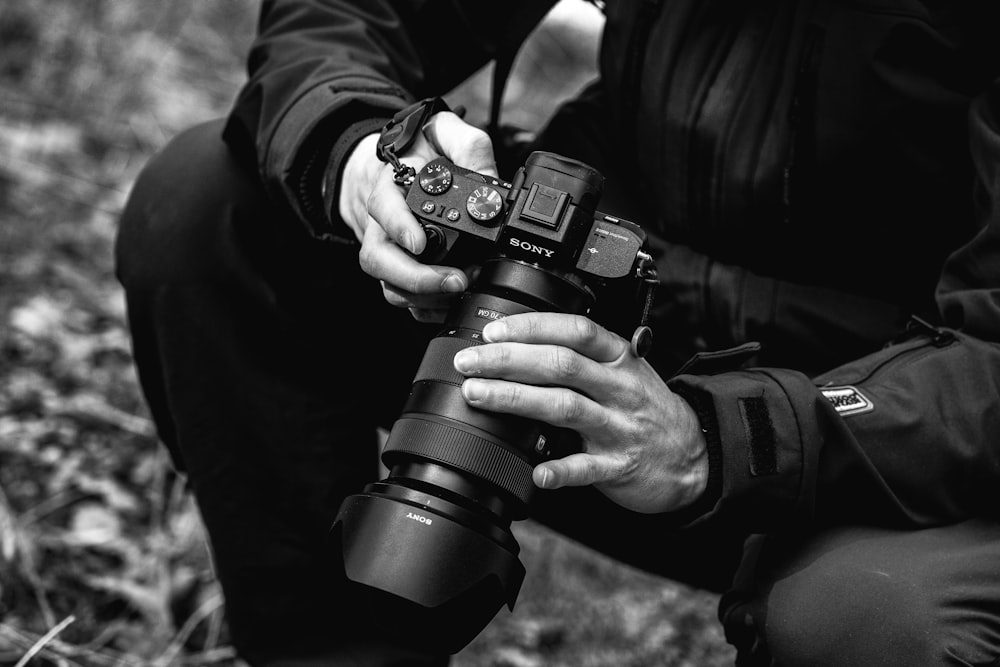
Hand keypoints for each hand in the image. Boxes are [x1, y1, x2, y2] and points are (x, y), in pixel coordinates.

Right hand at [338, 111, 497, 321]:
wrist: (400, 166)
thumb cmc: (422, 151)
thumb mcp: (445, 132)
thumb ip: (468, 147)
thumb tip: (490, 181)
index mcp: (390, 188)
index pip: (383, 207)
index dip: (398, 227)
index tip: (419, 243)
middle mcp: (382, 225)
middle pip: (379, 260)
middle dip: (415, 278)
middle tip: (455, 280)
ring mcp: (389, 252)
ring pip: (389, 285)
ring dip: (424, 296)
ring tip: (461, 291)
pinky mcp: (400, 273)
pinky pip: (404, 298)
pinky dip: (427, 307)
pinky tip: (453, 303)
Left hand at [452, 313, 708, 513]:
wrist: (693, 455)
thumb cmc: (645, 408)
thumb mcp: (623, 371)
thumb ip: (581, 358)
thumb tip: (516, 345)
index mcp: (619, 359)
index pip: (576, 330)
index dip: (532, 327)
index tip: (493, 331)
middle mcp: (619, 388)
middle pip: (560, 365)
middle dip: (508, 360)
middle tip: (469, 362)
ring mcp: (620, 427)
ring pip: (564, 407)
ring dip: (516, 399)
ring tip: (478, 395)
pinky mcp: (619, 466)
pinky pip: (586, 468)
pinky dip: (559, 470)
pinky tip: (535, 470)